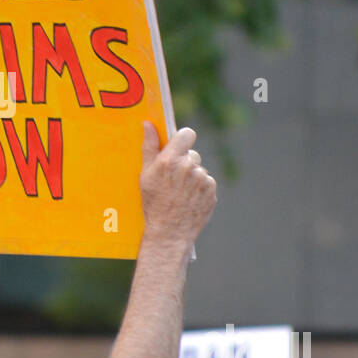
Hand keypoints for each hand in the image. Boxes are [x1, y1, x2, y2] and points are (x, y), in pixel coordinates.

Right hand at [139, 122, 216, 247]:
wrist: (169, 232)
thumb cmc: (154, 203)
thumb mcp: (146, 174)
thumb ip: (149, 146)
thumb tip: (148, 124)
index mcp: (170, 160)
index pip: (187, 134)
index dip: (182, 139)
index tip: (177, 147)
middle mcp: (188, 167)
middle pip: (192, 154)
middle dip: (184, 162)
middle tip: (173, 179)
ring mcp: (202, 180)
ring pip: (199, 170)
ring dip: (192, 177)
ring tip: (180, 193)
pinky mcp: (212, 191)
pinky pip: (206, 183)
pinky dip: (199, 189)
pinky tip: (189, 199)